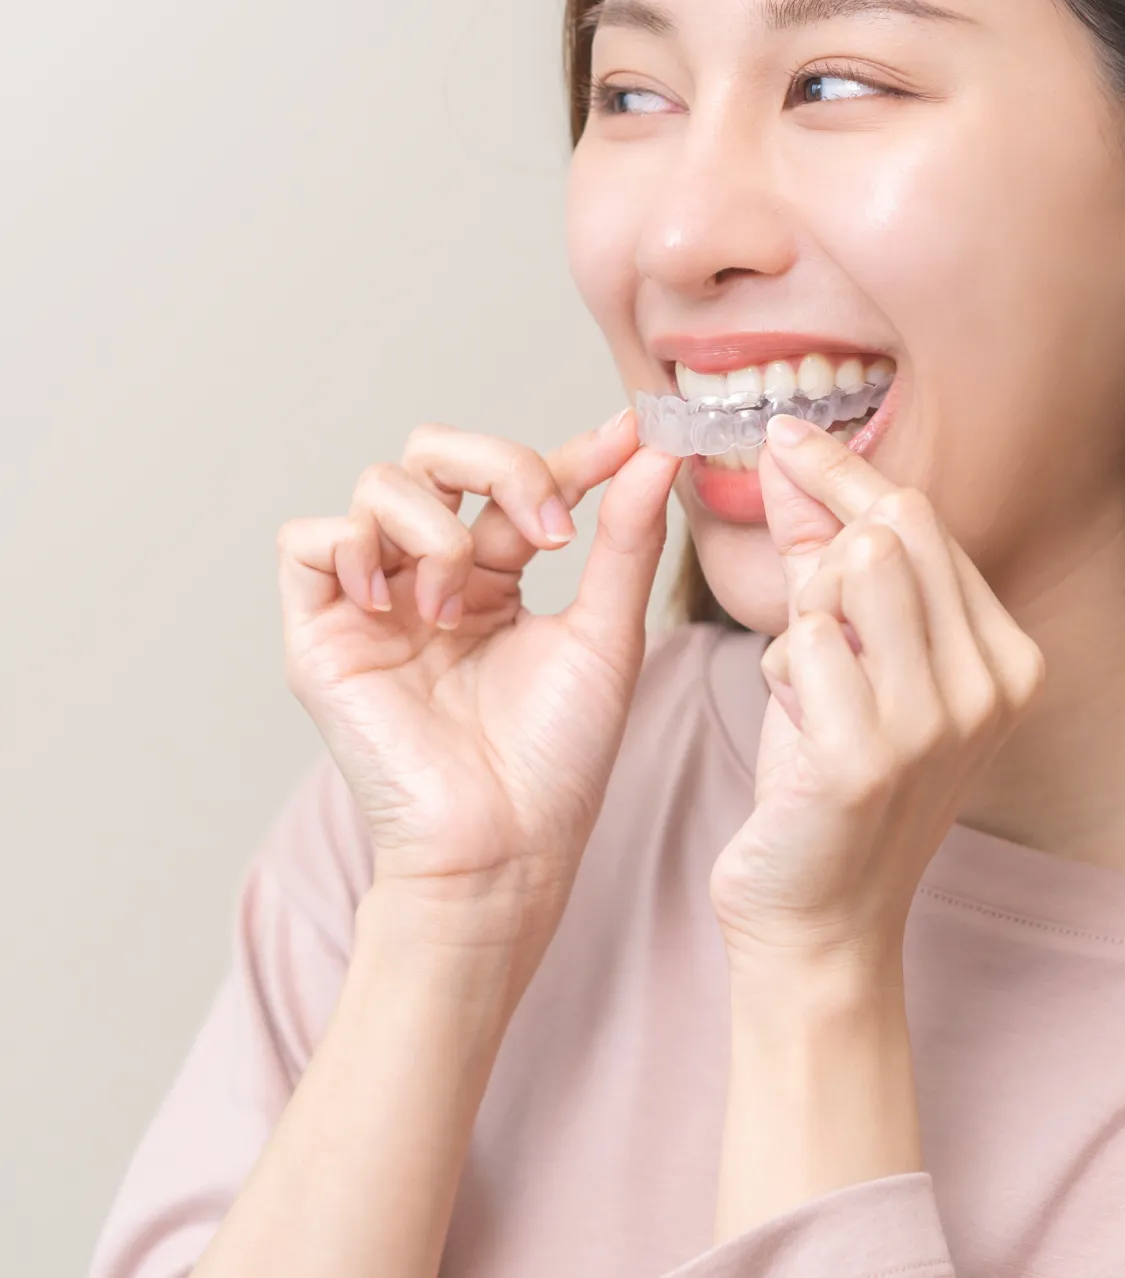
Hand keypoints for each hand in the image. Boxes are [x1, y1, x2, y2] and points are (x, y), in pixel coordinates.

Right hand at [277, 412, 680, 950]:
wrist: (505, 845)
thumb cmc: (558, 758)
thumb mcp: (606, 632)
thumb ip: (626, 537)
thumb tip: (658, 449)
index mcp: (497, 578)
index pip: (519, 482)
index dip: (570, 453)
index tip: (629, 437)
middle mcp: (430, 578)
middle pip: (437, 454)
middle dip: (499, 464)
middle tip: (548, 529)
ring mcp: (374, 603)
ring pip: (378, 485)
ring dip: (437, 526)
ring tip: (462, 604)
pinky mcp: (320, 636)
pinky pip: (307, 541)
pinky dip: (353, 547)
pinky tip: (399, 601)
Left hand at [707, 416, 1044, 971]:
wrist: (821, 922)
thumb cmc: (829, 783)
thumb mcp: (844, 657)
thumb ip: (822, 554)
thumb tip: (788, 456)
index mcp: (1005, 654)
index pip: (919, 519)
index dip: (841, 469)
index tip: (782, 433)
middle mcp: (990, 682)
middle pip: (888, 531)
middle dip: (819, 556)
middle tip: (801, 618)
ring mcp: (938, 721)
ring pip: (847, 572)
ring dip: (801, 619)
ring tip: (807, 686)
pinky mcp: (871, 756)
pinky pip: (800, 644)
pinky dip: (777, 674)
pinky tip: (797, 731)